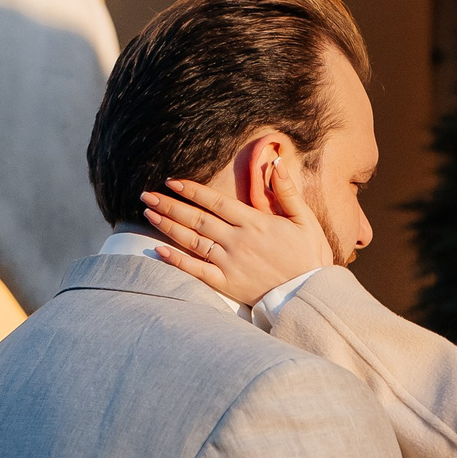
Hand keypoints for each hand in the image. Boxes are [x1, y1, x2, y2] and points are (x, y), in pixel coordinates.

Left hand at [142, 166, 331, 305]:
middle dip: (170, 205)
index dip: (192, 191)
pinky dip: (176, 260)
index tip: (171, 182)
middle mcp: (238, 241)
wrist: (309, 295)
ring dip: (168, 227)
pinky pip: (196, 270)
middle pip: (197, 219)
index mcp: (255, 223)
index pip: (216, 202)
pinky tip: (159, 250)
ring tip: (148, 214)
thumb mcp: (305, 219)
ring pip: (192, 241)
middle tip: (146, 195)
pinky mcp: (226, 284)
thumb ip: (287, 191)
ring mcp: (229, 263)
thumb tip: (277, 162)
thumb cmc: (309, 255)